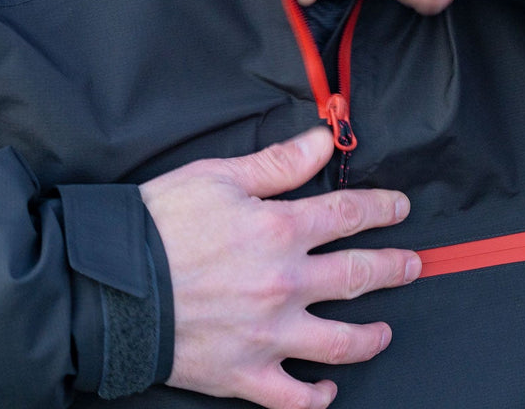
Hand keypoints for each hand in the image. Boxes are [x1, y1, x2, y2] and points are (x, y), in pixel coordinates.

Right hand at [139, 128, 418, 408]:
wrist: (110, 284)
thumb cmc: (159, 223)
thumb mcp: (218, 176)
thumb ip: (277, 163)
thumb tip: (323, 140)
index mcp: (279, 229)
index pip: (348, 215)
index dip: (380, 207)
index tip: (400, 206)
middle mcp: (285, 283)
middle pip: (358, 275)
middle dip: (393, 267)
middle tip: (413, 264)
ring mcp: (268, 334)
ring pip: (340, 342)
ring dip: (371, 336)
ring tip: (384, 331)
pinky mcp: (245, 374)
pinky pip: (293, 397)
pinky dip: (316, 398)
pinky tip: (328, 391)